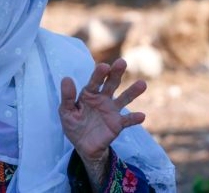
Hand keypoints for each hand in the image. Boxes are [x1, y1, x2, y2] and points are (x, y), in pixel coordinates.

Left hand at [59, 58, 145, 189]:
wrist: (83, 146)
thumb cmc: (73, 125)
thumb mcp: (66, 112)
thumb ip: (67, 97)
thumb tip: (66, 78)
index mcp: (88, 94)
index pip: (94, 82)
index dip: (98, 74)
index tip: (103, 66)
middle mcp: (102, 99)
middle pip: (111, 84)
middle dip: (116, 73)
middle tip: (121, 62)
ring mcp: (111, 111)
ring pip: (124, 99)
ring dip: (132, 92)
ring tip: (142, 84)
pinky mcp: (117, 124)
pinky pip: (127, 120)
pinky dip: (134, 118)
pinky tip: (141, 116)